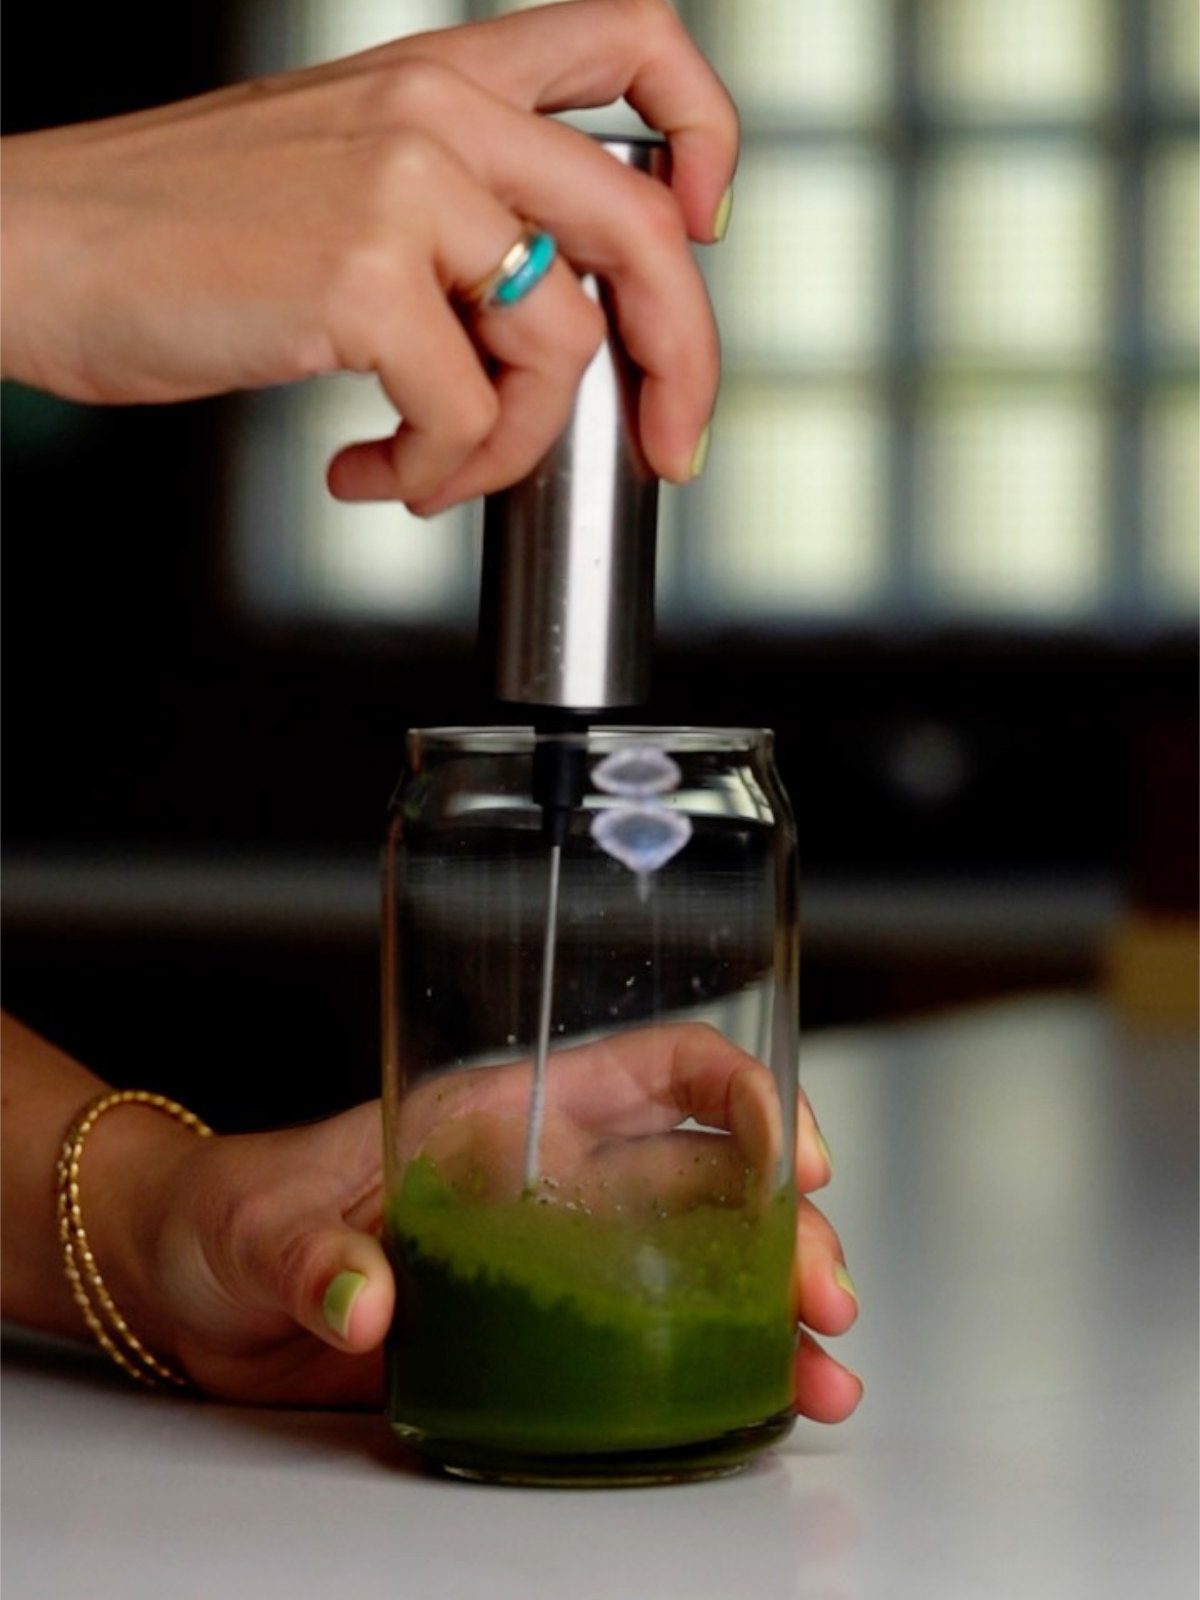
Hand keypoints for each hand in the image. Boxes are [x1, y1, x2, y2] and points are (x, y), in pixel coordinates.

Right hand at [0, 0, 736, 511]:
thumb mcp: (343, 175)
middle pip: (643, 230)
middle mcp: (439, 111)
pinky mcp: (359, 274)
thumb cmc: (183, 232)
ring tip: (429, 469)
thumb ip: (460, 218)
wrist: (46, 245)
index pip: (635, 45)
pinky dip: (432, 472)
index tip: (705, 233)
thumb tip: (557, 337)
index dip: (707, 137)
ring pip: (557, 350)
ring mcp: (402, 185)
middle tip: (666, 443)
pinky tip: (368, 470)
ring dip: (509, 449)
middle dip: (682, 361)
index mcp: (445, 76)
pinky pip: (466, 414)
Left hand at [115, 1025, 860, 1422]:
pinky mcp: (537, 1331)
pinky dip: (718, 1364)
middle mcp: (550, 1174)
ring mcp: (553, 1254)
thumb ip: (309, 1256)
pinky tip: (766, 1395)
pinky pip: (649, 1338)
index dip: (738, 1090)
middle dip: (785, 1224)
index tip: (791, 1152)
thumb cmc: (229, 1214)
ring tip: (822, 1365)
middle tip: (822, 1294)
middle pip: (706, 1173)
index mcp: (504, 1110)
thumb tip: (363, 1301)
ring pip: (700, 1258)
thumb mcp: (258, 1225)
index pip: (653, 1064)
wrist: (197, 1292)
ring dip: (772, 1302)